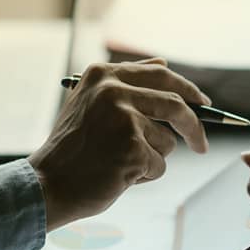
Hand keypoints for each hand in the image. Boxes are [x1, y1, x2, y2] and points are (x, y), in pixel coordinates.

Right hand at [28, 58, 209, 230]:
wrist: (47, 184)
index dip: (187, 90)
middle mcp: (113, 91)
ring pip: (167, 141)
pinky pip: (159, 165)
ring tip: (119, 164)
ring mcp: (123, 119)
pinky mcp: (132, 149)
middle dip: (194, 126)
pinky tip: (117, 177)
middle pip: (175, 104)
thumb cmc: (72, 150)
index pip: (161, 74)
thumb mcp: (90, 103)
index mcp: (103, 75)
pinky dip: (144, 176)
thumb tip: (164, 64)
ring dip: (152, 158)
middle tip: (202, 145)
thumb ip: (125, 84)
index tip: (202, 104)